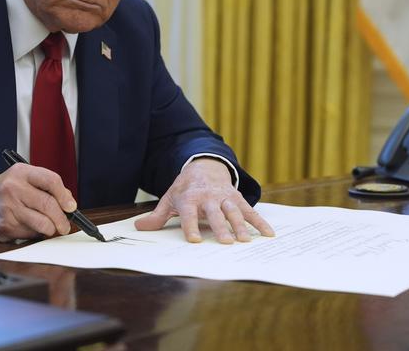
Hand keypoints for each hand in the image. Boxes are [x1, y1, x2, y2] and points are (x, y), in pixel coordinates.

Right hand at [0, 163, 75, 241]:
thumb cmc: (1, 193)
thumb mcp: (20, 180)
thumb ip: (43, 187)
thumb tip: (68, 202)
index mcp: (20, 172)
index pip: (51, 180)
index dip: (65, 195)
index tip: (71, 206)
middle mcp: (14, 188)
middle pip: (49, 204)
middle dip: (62, 219)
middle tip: (65, 225)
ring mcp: (9, 207)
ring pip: (42, 222)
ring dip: (51, 229)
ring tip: (50, 228)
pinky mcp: (6, 225)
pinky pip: (31, 233)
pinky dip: (35, 234)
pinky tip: (29, 228)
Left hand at [134, 158, 274, 243]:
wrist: (203, 166)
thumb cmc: (185, 188)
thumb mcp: (169, 199)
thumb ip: (157, 216)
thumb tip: (139, 227)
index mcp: (189, 199)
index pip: (189, 214)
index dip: (191, 226)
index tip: (196, 240)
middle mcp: (208, 197)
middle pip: (215, 213)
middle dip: (220, 227)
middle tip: (226, 242)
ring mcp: (224, 196)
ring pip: (233, 211)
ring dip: (240, 226)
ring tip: (245, 240)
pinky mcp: (237, 197)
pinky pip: (249, 210)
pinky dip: (259, 221)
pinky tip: (268, 233)